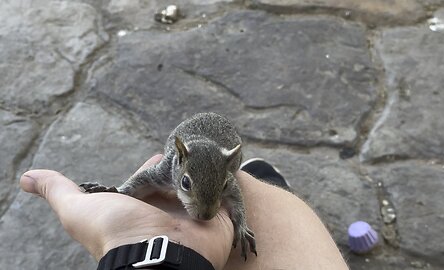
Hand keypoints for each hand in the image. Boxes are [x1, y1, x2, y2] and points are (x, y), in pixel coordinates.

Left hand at [19, 155, 233, 269]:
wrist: (159, 254)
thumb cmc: (117, 232)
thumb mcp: (79, 209)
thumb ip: (58, 191)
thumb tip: (26, 178)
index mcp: (143, 205)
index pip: (153, 176)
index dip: (155, 165)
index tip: (162, 154)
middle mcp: (168, 210)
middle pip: (179, 177)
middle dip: (184, 162)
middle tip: (191, 148)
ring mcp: (194, 212)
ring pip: (202, 181)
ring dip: (206, 167)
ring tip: (213, 150)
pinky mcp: (219, 215)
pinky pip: (226, 191)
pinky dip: (227, 178)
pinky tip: (229, 163)